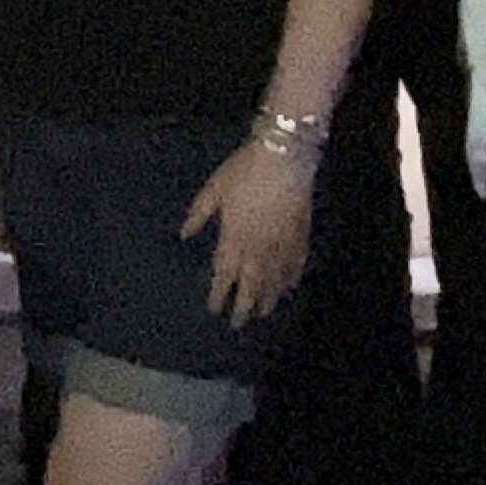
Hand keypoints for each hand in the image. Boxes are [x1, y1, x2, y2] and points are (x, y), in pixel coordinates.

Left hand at [182, 139, 315, 326]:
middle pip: (250, 287)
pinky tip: (289, 286)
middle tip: (238, 324)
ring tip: (263, 312)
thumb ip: (199, 214)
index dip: (218, 295)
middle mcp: (257, 251)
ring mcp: (281, 246)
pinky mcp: (301, 237)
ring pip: (274, 282)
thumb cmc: (244, 171)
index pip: (223, 276)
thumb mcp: (214, 190)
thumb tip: (184, 234)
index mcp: (233, 240)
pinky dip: (291, 279)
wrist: (284, 160)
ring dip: (267, 299)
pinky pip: (295, 266)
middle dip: (243, 307)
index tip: (214, 309)